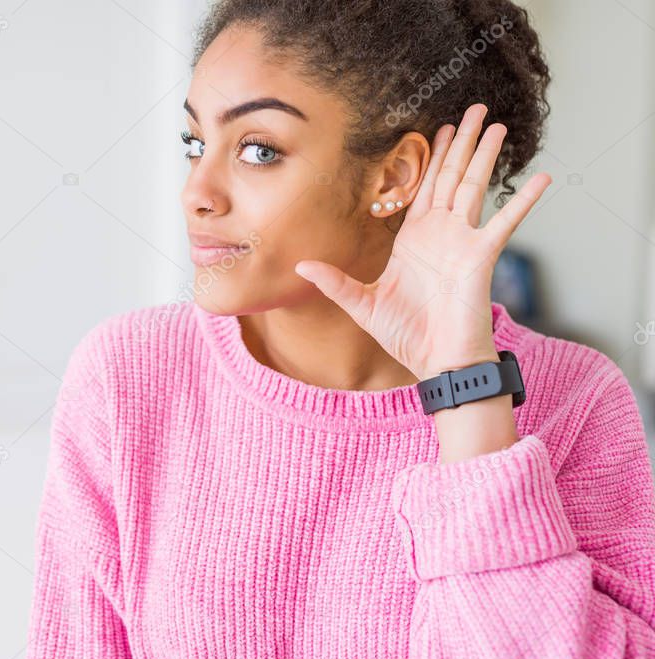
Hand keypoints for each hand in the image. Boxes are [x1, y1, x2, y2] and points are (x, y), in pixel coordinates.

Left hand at [294, 103, 551, 380]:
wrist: (437, 364)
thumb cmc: (406, 336)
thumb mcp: (362, 305)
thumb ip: (335, 282)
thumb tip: (301, 267)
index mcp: (414, 240)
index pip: (423, 188)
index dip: (431, 157)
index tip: (439, 128)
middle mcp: (440, 235)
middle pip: (451, 177)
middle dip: (461, 142)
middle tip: (475, 108)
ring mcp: (463, 243)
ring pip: (474, 187)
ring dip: (485, 156)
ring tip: (497, 124)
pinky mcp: (481, 257)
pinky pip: (506, 223)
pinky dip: (524, 201)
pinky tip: (543, 178)